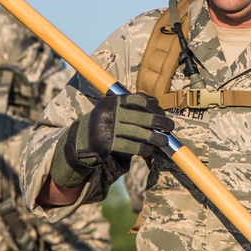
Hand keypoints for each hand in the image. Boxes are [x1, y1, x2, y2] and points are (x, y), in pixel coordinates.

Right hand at [50, 93, 173, 188]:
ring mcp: (107, 128)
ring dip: (155, 138)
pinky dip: (142, 149)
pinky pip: (130, 146)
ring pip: (138, 133)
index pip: (139, 100)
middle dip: (159, 122)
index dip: (154, 106)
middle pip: (141, 117)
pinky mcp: (106, 144)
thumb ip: (131, 107)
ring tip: (164, 141)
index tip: (162, 112)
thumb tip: (157, 108)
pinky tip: (149, 150)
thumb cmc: (104, 124)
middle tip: (171, 126)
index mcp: (113, 101)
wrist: (79, 142)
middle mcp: (109, 112)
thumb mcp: (113, 110)